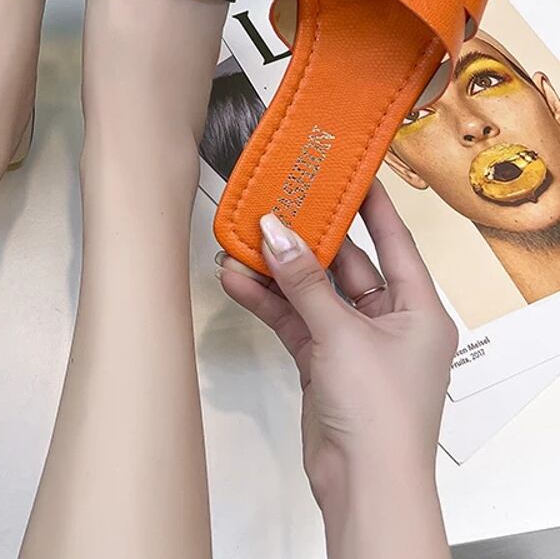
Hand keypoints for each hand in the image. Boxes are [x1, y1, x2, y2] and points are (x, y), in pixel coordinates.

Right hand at [218, 181, 455, 558]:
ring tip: (241, 242)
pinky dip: (268, 302)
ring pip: (311, 292)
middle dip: (305, 240)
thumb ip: (304, 283)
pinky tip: (238, 282)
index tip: (348, 171)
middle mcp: (389, 322)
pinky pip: (294, 320)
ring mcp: (353, 342)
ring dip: (277, 272)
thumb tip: (276, 233)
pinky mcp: (323, 362)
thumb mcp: (342, 335)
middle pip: (344, 265)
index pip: (395, 242)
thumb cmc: (382, 417)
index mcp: (418, 310)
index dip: (372, 205)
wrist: (364, 486)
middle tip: (275, 204)